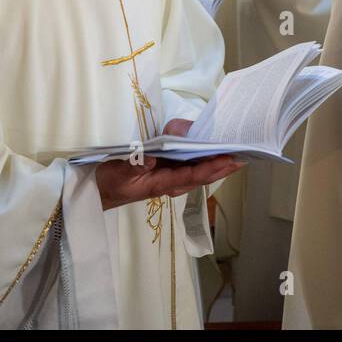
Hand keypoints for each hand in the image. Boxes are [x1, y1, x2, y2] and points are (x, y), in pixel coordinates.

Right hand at [94, 118, 235, 210]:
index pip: (192, 176)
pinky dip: (201, 157)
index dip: (212, 168)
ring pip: (198, 170)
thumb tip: (152, 160)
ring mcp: (168, 177)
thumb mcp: (118, 173)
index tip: (229, 160)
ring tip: (234, 152)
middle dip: (222, 166)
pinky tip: (210, 150)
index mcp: (161, 184)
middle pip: (202, 175)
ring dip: (216, 162)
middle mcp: (170, 182)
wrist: (98, 191)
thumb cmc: (109, 182)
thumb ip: (135, 165)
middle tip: (243, 155)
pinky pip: (188, 165)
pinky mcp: (164, 171)